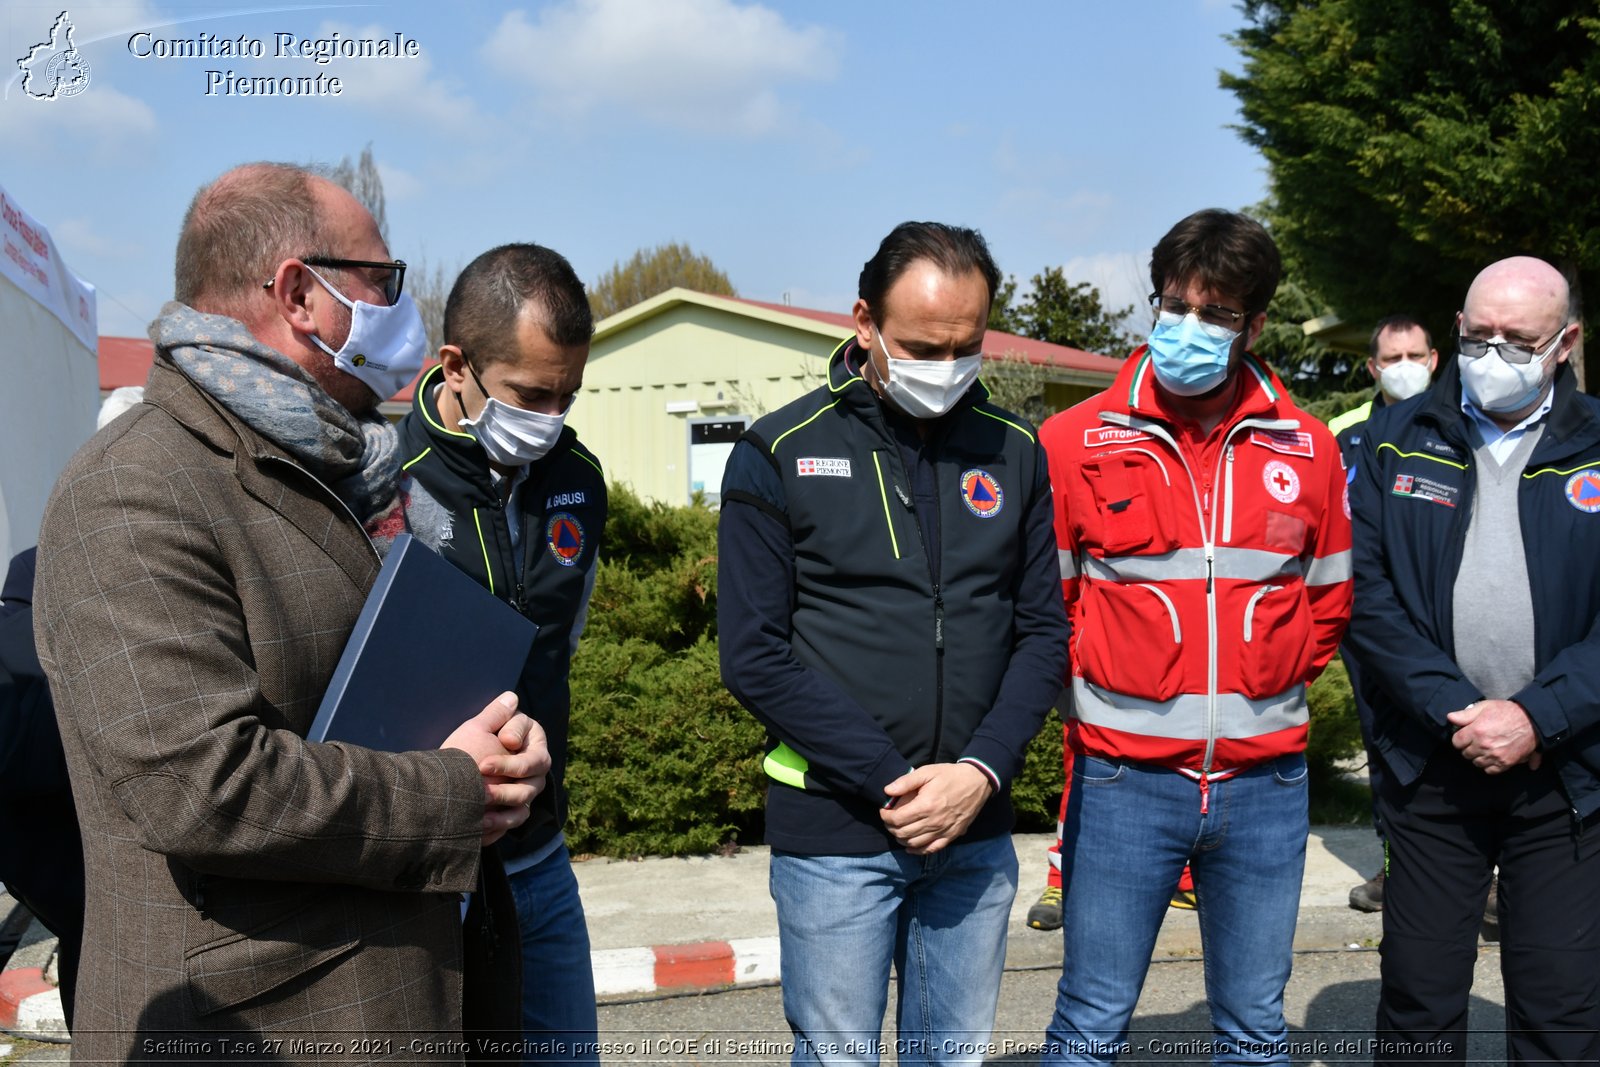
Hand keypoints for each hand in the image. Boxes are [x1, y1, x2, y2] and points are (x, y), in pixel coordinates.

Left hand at [441, 692, 551, 844]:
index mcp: (533, 746)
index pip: (532, 758)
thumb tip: (511, 697)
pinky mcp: (513, 812)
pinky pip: (512, 823)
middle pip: (531, 785)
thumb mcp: (477, 729)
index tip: (484, 764)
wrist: (445, 777)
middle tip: (481, 791)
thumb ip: (496, 715)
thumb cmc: (465, 747)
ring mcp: (525, 792)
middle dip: (505, 789)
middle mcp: (534, 771)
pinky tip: (479, 827)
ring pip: (523, 806)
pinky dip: (498, 827)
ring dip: (503, 811)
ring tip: (480, 813)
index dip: (510, 763)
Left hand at [879, 763, 993, 854]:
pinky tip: (910, 847)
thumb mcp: (927, 772)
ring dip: (901, 839)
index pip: (898, 819)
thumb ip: (906, 782)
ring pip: (915, 843)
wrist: (977, 781)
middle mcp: (934, 822)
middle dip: (891, 828)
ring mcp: (944, 831)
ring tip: (898, 830)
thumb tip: (887, 791)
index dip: (886, 817)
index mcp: (926, 805)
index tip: (884, 811)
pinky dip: (918, 851)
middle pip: (903, 833)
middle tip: (889, 820)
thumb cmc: (950, 775)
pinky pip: (932, 849)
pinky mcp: (952, 835)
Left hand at [1447, 699, 1540, 773]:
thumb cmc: (1507, 712)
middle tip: (1476, 741)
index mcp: (1476, 731)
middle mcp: (1483, 745)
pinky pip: (1490, 770)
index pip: (1456, 742)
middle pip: (1465, 753)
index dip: (1460, 738)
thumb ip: (1465, 714)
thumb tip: (1450, 718)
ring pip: (1476, 763)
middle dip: (1468, 747)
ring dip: (1478, 757)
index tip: (1465, 736)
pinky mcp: (1505, 763)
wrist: (1532, 721)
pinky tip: (1492, 757)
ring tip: (1484, 749)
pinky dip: (1489, 766)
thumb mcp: (1485, 706)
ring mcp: (1494, 756)